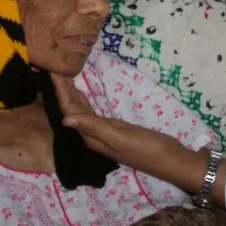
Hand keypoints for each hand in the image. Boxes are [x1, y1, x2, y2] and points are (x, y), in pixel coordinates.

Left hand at [50, 73, 209, 191]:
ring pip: (81, 111)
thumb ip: (94, 127)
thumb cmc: (148, 148)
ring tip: (65, 74)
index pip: (70, 111)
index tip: (53, 71)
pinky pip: (92, 112)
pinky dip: (85, 100)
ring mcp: (104, 132)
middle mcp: (94, 135)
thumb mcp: (121, 137)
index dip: (60, 91)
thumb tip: (64, 119)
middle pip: (72, 110)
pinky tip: (83, 92)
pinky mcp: (114, 129)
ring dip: (72, 93)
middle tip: (56, 66)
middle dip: (63, 89)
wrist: (171, 160)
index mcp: (92, 137)